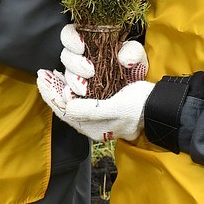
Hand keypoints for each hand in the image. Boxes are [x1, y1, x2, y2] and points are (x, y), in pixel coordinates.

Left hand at [36, 68, 154, 142]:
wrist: (162, 107)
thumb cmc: (140, 105)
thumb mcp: (115, 107)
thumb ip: (89, 110)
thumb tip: (66, 107)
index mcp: (95, 129)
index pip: (65, 113)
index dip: (52, 95)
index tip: (43, 79)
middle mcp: (94, 126)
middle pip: (65, 109)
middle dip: (52, 91)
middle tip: (41, 75)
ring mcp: (100, 119)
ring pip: (72, 105)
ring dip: (59, 90)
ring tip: (50, 77)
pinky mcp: (105, 110)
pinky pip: (81, 103)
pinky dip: (71, 92)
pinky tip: (67, 83)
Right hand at [58, 23, 147, 95]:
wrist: (137, 90)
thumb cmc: (133, 67)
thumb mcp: (136, 55)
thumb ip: (132, 51)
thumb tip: (124, 58)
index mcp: (89, 41)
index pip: (70, 34)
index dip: (71, 38)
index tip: (81, 46)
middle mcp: (79, 57)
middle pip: (66, 55)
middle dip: (75, 63)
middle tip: (89, 71)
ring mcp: (77, 76)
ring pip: (66, 74)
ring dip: (73, 81)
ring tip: (84, 89)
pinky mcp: (77, 93)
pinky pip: (65, 93)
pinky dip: (65, 94)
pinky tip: (71, 96)